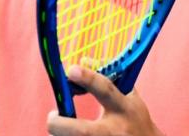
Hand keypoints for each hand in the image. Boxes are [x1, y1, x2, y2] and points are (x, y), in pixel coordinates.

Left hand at [46, 65, 163, 135]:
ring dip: (60, 135)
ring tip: (60, 129)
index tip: (71, 70)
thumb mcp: (129, 95)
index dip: (89, 79)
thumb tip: (83, 60)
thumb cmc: (135, 118)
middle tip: (52, 117)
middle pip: (82, 132)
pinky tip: (68, 135)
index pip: (106, 90)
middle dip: (59, 124)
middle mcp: (116, 131)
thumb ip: (108, 76)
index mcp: (124, 109)